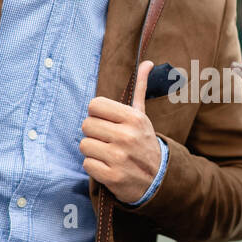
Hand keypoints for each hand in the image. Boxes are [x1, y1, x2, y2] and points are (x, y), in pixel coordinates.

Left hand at [81, 60, 162, 203]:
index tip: (106, 122)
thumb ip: (140, 89)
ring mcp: (119, 158)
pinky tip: (107, 166)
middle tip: (106, 139)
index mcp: (133, 118)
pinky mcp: (113, 177)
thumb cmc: (143, 142)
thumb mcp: (143, 116)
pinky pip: (87, 164)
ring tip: (107, 153)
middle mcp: (127, 136)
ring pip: (84, 145)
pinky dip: (94, 167)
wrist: (157, 178)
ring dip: (92, 151)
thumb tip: (147, 63)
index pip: (94, 105)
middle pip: (86, 125)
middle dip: (93, 133)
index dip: (97, 114)